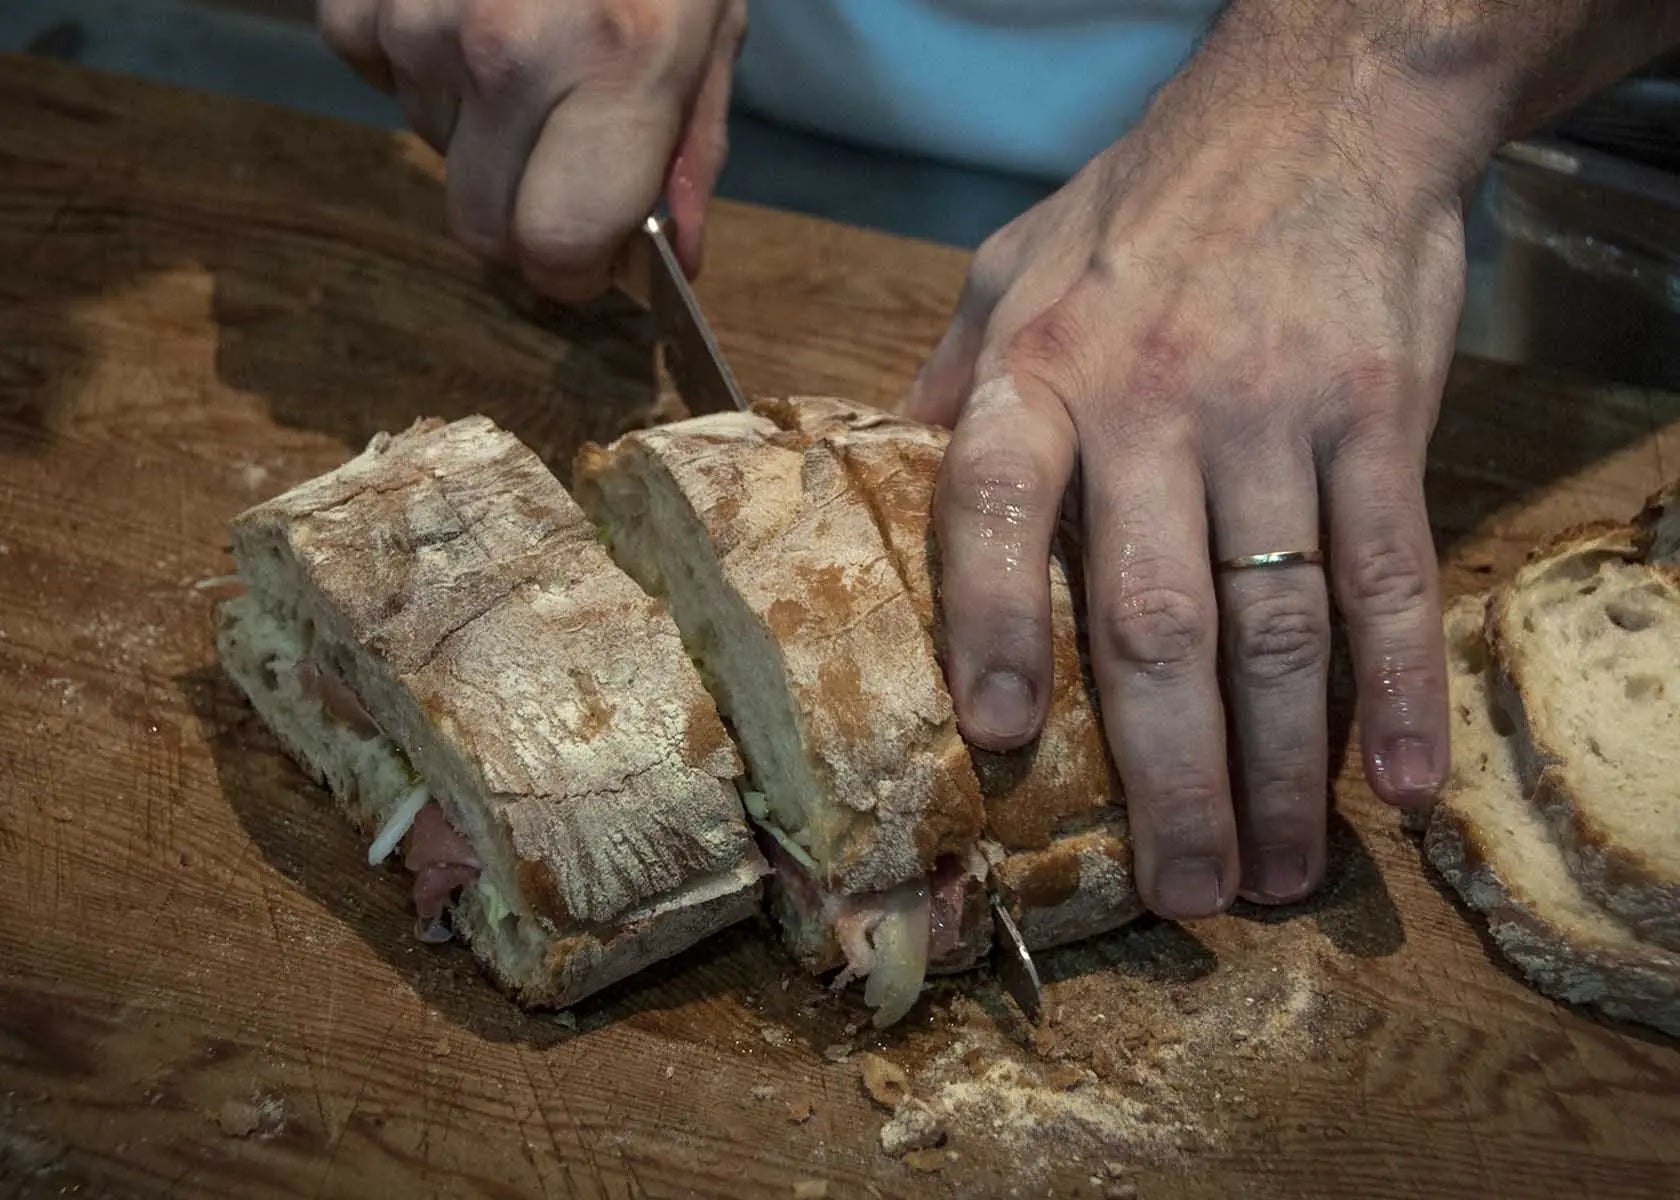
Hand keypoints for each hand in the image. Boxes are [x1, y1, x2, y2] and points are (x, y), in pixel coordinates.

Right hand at [317, 0, 745, 296]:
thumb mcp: (712, 31)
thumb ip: (689, 153)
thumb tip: (674, 262)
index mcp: (619, 67)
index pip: (554, 246)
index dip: (572, 268)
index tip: (588, 253)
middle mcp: (510, 51)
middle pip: (480, 225)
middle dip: (522, 216)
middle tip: (558, 160)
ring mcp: (423, 15)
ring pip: (430, 148)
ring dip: (474, 126)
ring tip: (522, 43)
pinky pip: (372, 72)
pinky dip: (411, 60)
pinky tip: (460, 8)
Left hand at [905, 51, 1467, 919]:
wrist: (1318, 105)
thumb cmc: (1145, 200)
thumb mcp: (1009, 266)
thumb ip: (952, 385)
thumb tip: (878, 480)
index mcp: (1041, 372)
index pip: (995, 508)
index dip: (996, 626)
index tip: (1001, 741)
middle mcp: (1152, 403)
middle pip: (1153, 617)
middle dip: (1166, 773)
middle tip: (1178, 894)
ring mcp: (1273, 414)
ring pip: (1275, 620)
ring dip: (1276, 765)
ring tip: (1274, 875)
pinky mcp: (1378, 417)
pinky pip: (1388, 569)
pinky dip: (1398, 684)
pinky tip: (1398, 784)